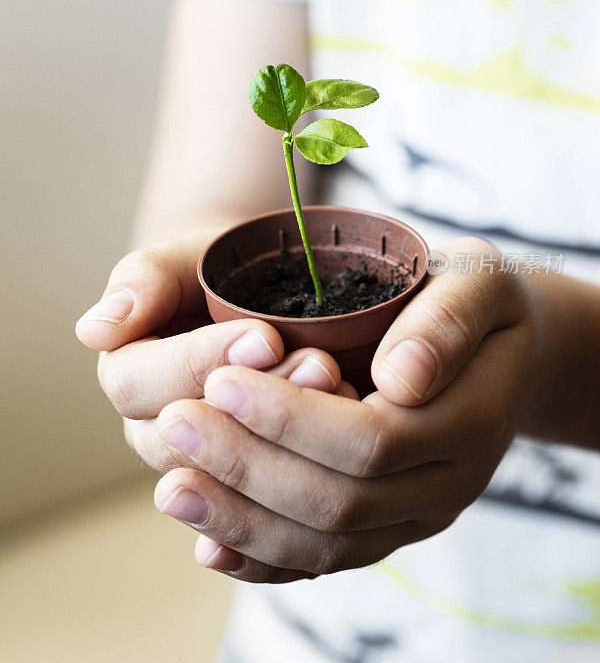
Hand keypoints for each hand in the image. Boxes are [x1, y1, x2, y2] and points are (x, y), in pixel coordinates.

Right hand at [75, 230, 354, 465]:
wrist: (244, 302)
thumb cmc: (210, 274)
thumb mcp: (180, 261)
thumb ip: (142, 282)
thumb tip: (95, 330)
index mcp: (128, 376)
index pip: (142, 385)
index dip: (201, 362)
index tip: (265, 336)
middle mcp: (155, 429)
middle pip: (189, 439)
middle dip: (259, 403)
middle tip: (320, 363)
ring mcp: (200, 463)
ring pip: (229, 480)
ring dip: (288, 442)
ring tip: (340, 390)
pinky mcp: (243, 487)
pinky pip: (260, 516)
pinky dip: (300, 489)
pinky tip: (342, 457)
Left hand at [151, 236, 539, 582]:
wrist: (505, 349)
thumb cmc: (479, 301)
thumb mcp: (478, 277)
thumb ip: (447, 320)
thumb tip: (398, 378)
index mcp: (470, 420)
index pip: (370, 440)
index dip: (289, 418)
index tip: (221, 380)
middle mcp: (447, 484)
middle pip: (338, 503)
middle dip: (248, 466)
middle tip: (175, 421)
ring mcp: (418, 515)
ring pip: (325, 544)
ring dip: (242, 521)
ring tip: (172, 488)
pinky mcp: (391, 526)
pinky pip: (327, 559)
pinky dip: (265, 559)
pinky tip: (210, 545)